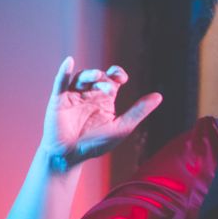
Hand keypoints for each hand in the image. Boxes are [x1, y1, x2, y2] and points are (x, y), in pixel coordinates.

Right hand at [41, 56, 162, 169]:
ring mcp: (73, 95)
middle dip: (104, 79)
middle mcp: (89, 94)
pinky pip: (60, 82)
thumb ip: (138, 111)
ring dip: (89, 75)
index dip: (117, 73)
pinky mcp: (58, 100)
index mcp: (104, 99)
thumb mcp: (121, 128)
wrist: (71, 157)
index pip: (112, 78)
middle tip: (109, 89)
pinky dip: (64, 71)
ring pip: (81, 77)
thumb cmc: (96, 144)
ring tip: (96, 77)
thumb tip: (159, 96)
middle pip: (98, 77)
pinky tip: (69, 62)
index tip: (121, 78)